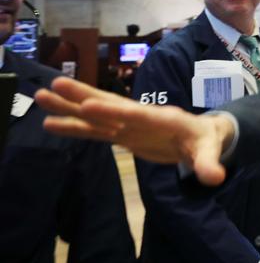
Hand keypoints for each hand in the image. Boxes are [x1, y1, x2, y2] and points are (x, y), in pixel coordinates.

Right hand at [35, 77, 233, 185]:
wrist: (202, 135)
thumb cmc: (206, 141)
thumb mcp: (210, 152)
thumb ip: (209, 164)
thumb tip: (215, 178)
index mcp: (162, 118)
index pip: (135, 113)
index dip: (113, 110)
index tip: (89, 105)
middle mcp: (141, 117)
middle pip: (110, 104)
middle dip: (83, 95)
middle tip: (54, 84)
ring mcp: (129, 125)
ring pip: (97, 114)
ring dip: (70, 107)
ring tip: (42, 96)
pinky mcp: (124, 134)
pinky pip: (95, 131)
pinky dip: (74, 127)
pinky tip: (51, 123)